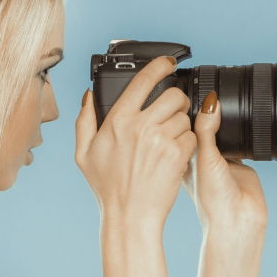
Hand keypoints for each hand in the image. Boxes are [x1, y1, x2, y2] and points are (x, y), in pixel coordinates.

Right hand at [74, 56, 197, 226]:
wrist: (130, 215)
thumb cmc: (107, 188)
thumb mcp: (84, 153)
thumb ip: (84, 121)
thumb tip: (88, 96)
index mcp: (118, 120)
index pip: (143, 80)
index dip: (160, 65)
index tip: (168, 62)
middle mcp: (140, 126)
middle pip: (173, 95)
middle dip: (177, 101)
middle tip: (174, 111)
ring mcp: (161, 140)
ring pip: (184, 116)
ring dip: (182, 125)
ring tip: (171, 139)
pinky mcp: (177, 155)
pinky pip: (192, 137)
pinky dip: (188, 143)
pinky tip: (176, 154)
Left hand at [182, 92, 267, 233]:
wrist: (239, 218)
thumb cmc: (212, 199)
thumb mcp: (203, 157)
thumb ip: (205, 129)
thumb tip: (211, 102)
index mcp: (180, 157)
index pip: (180, 125)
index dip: (185, 109)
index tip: (191, 92)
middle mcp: (198, 157)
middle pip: (200, 124)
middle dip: (205, 111)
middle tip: (212, 99)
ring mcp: (218, 159)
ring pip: (219, 130)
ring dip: (223, 121)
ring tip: (225, 112)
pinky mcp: (238, 160)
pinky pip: (238, 138)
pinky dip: (240, 130)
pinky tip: (242, 125)